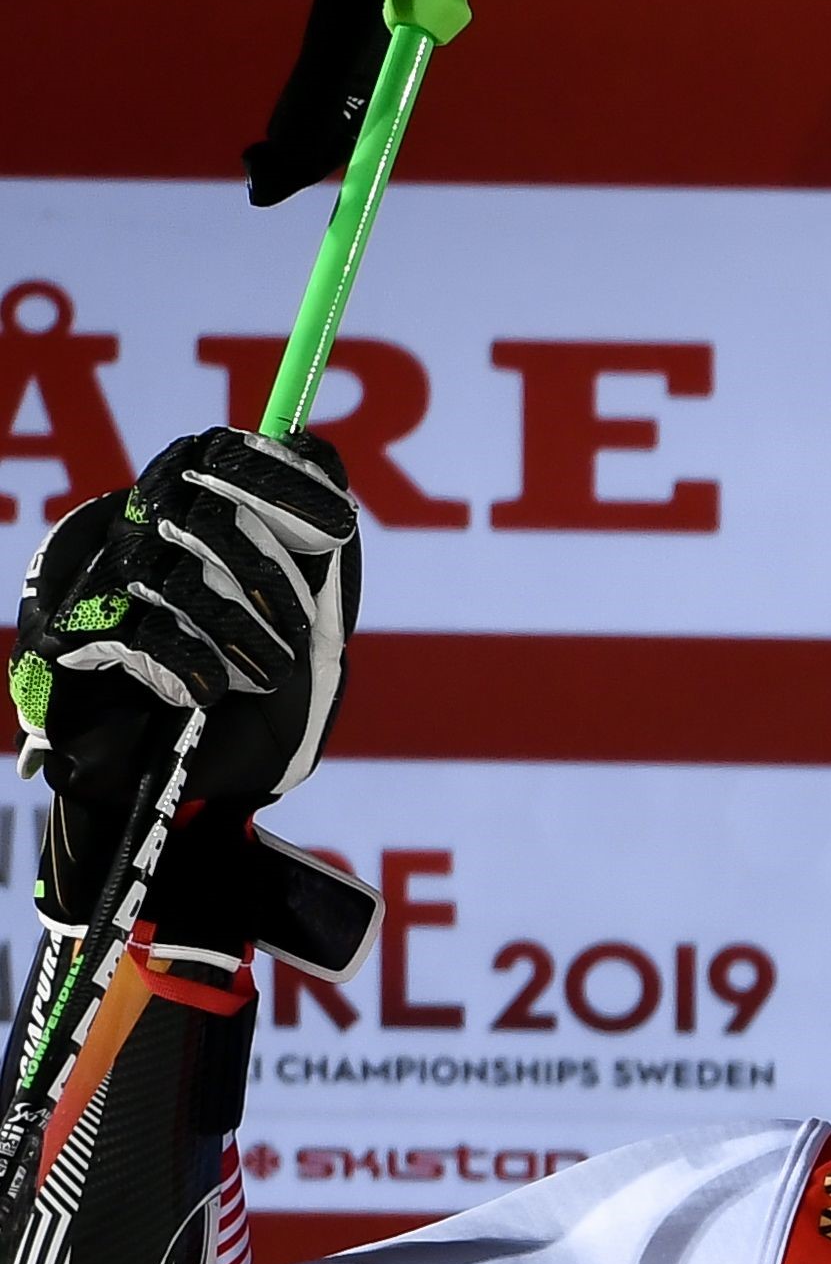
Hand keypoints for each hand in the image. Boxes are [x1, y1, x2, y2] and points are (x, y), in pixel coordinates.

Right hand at [17, 426, 355, 916]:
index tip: (339, 525)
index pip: (215, 456)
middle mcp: (124, 540)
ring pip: (171, 564)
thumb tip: (322, 455)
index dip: (277, 477)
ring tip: (266, 674)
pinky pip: (136, 626)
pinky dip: (191, 662)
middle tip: (302, 624)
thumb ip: (326, 568)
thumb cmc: (248, 724)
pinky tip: (207, 693)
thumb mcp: (313, 647)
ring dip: (240, 626)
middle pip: (194, 496)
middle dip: (268, 560)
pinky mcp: (57, 642)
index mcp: (182, 526)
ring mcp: (83, 588)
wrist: (184, 808)